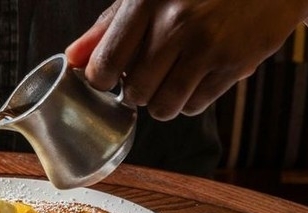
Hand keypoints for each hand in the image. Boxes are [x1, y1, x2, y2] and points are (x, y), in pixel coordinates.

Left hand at [66, 0, 307, 120]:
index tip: (109, 79)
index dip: (102, 81)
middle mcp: (176, 23)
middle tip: (149, 75)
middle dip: (136, 91)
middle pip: (134, 92)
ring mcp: (208, 46)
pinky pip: (195, 107)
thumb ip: (108, 27)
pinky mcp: (235, 65)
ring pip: (163, 107)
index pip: (105, 66)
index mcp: (147, 1)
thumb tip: (73, 58)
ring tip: (172, 79)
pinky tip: (198, 76)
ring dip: (162, 102)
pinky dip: (191, 101)